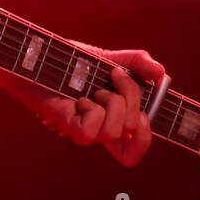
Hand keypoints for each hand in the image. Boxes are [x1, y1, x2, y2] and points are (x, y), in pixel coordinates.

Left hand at [5, 47, 167, 167]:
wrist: (37, 54)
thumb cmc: (69, 60)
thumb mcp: (107, 58)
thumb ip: (135, 63)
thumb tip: (162, 73)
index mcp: (112, 118)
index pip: (137, 146)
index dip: (148, 135)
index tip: (147, 107)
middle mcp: (100, 129)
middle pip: (135, 129)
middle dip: (131, 97)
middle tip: (112, 77)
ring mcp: (84, 129)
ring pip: (116, 131)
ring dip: (110, 101)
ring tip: (93, 88)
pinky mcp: (68, 126)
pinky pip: (92, 132)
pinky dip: (91, 110)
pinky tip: (78, 98)